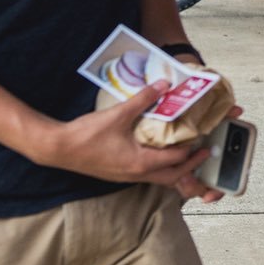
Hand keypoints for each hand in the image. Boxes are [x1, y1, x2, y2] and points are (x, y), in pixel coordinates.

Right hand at [28, 82, 236, 202]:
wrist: (59, 149)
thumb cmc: (86, 135)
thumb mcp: (119, 113)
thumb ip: (143, 99)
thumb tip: (163, 86)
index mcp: (141, 162)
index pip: (177, 158)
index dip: (192, 148)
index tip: (204, 138)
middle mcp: (137, 174)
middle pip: (173, 176)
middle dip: (190, 165)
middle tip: (203, 153)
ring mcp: (127, 177)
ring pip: (160, 178)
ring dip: (175, 168)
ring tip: (185, 153)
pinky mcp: (119, 175)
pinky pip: (146, 175)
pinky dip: (158, 167)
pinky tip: (157, 154)